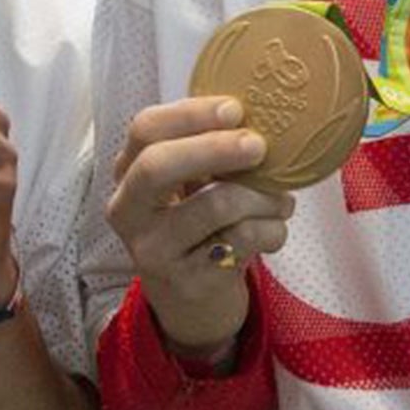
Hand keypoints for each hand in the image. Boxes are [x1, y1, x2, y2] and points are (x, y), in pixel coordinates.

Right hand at [108, 95, 294, 355]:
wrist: (192, 300)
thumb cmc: (198, 226)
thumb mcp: (190, 185)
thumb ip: (208, 151)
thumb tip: (259, 115)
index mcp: (128, 173)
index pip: (145, 129)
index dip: (190, 114)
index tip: (235, 108)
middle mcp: (129, 211)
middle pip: (158, 166)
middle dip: (215, 148)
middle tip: (259, 145)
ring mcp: (154, 251)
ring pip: (215, 205)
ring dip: (263, 197)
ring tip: (281, 201)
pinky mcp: (187, 281)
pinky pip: (243, 239)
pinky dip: (272, 229)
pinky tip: (274, 229)